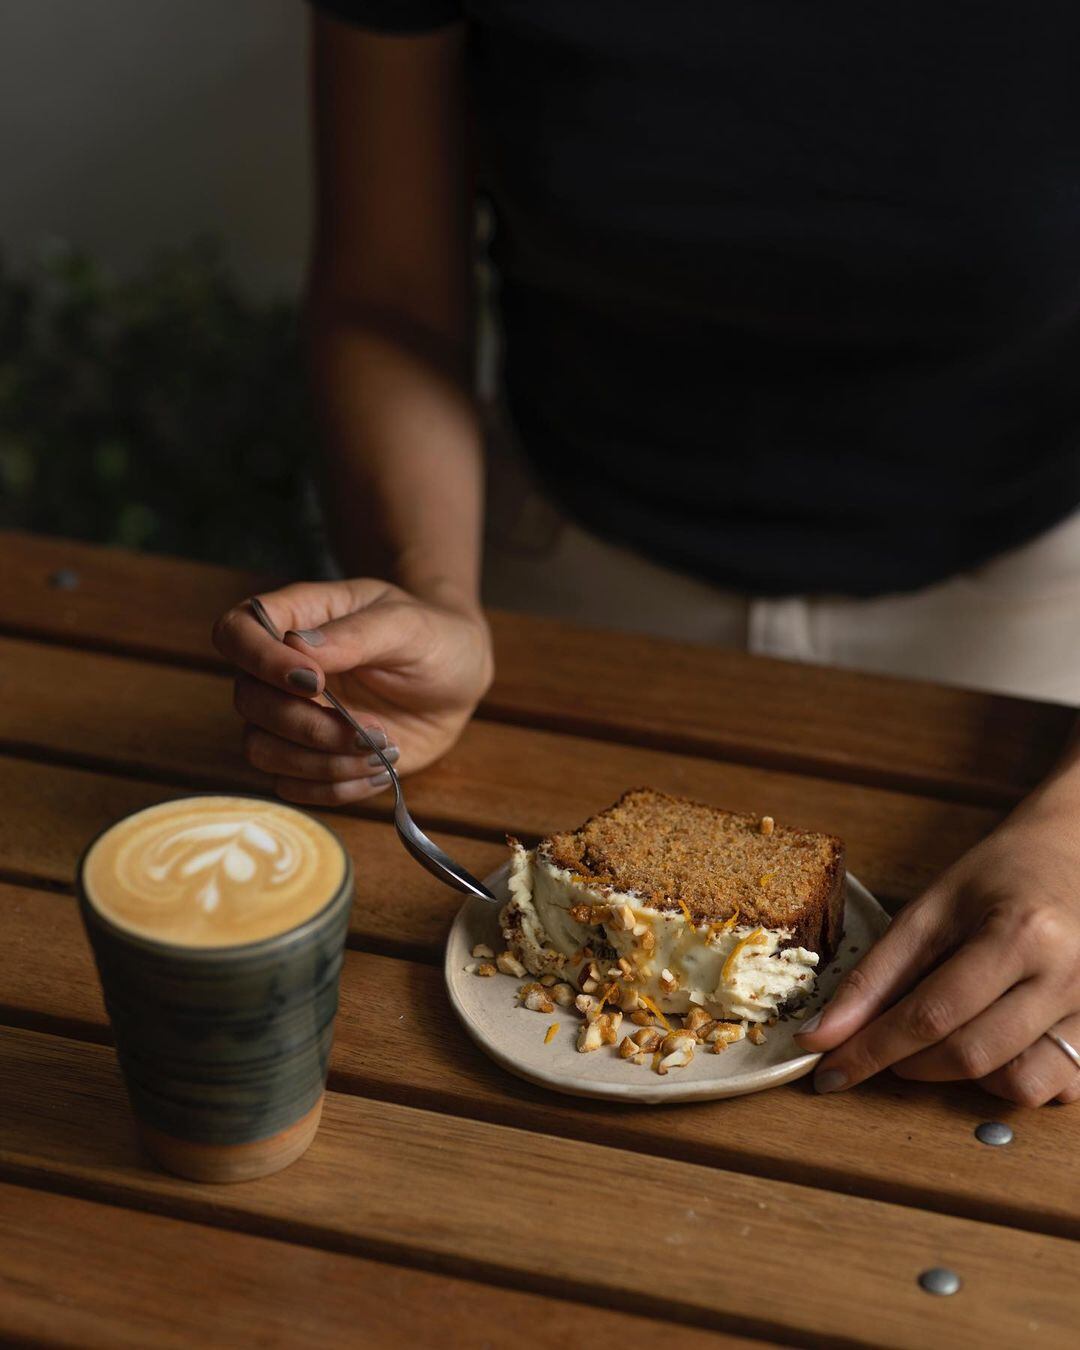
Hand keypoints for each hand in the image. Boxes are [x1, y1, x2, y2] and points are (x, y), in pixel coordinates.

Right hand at [212, 578, 492, 804]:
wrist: (457, 681)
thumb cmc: (432, 638)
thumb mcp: (407, 626)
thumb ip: (355, 634)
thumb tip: (296, 646)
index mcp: (296, 619)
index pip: (235, 633)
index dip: (259, 661)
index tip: (315, 681)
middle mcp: (281, 670)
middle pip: (248, 702)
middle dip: (308, 725)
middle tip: (370, 728)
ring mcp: (293, 716)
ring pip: (262, 751)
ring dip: (320, 762)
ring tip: (381, 751)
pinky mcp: (312, 757)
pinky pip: (293, 786)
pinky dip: (334, 787)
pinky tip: (379, 771)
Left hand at [795, 784, 1079, 1106]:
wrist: (1076, 854)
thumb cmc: (1001, 876)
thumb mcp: (932, 907)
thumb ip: (878, 973)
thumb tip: (825, 1034)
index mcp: (1019, 935)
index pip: (932, 1014)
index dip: (872, 1049)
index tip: (828, 1071)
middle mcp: (1067, 978)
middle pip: (972, 1056)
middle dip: (909, 1063)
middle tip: (882, 1047)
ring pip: (1018, 1085)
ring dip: (964, 1077)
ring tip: (942, 1039)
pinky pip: (1057, 1088)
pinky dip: (1013, 1080)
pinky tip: (992, 1045)